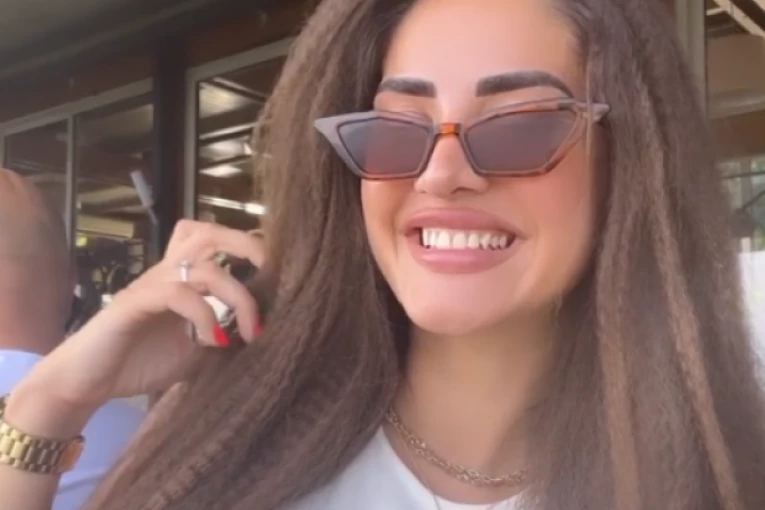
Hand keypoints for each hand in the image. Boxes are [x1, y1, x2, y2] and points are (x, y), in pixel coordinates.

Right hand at [19, 220, 264, 414]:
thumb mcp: (200, 350)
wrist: (90, 382)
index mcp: (186, 279)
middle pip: (210, 232)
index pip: (219, 242)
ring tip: (250, 333)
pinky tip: (213, 342)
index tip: (282, 282)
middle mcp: (170, 272)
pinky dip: (204, 315)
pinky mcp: (135, 301)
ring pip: (205, 266)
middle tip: (274, 275)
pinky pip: (178, 293)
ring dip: (238, 297)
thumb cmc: (144, 362)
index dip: (252, 249)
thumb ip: (228, 332)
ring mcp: (152, 284)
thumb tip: (269, 328)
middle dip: (249, 245)